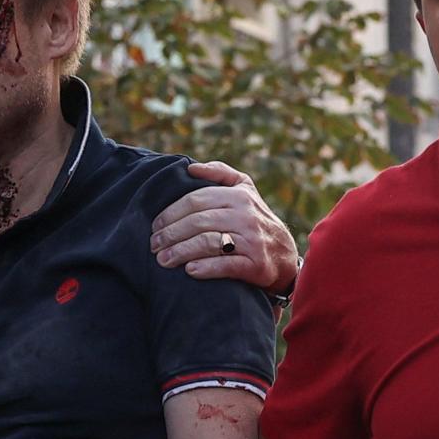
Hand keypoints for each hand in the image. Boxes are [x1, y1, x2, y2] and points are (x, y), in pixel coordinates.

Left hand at [150, 161, 298, 291]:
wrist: (284, 255)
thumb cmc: (254, 219)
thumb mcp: (244, 190)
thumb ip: (220, 174)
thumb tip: (191, 168)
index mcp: (238, 196)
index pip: (195, 201)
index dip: (170, 213)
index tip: (154, 226)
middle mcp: (246, 216)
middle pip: (197, 222)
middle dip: (170, 234)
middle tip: (153, 245)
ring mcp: (253, 240)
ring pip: (207, 243)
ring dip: (180, 252)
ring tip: (162, 260)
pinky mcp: (257, 265)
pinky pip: (226, 265)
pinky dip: (205, 268)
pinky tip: (189, 271)